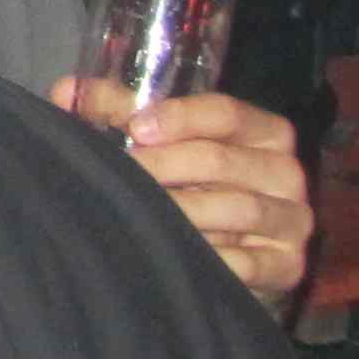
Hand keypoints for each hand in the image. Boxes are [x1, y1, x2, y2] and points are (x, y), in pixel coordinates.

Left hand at [50, 83, 311, 303]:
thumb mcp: (162, 138)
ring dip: (182, 210)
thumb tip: (66, 91)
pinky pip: (249, 262)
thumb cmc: (190, 179)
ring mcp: (292, 221)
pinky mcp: (289, 267)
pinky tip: (173, 251)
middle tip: (122, 175)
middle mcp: (285, 172)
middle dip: (164, 166)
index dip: (178, 117)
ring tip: (139, 211)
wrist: (233, 249)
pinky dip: (210, 256)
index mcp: (263, 131)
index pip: (226, 112)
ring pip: (237, 208)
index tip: (135, 129)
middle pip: (221, 160)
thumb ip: (117, 110)